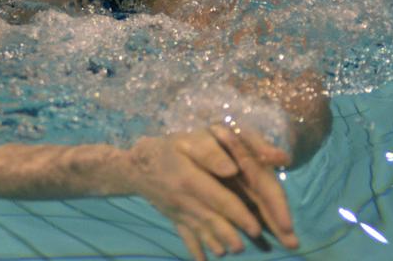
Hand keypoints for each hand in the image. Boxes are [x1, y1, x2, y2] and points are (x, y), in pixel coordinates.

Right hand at [127, 128, 296, 259]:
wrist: (137, 165)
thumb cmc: (170, 149)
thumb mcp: (188, 141)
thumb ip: (210, 153)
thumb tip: (232, 169)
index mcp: (190, 179)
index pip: (218, 199)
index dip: (238, 214)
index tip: (255, 227)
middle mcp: (184, 199)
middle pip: (210, 220)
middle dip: (229, 236)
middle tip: (243, 247)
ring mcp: (178, 212)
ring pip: (199, 231)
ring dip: (215, 244)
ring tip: (230, 252)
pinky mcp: (174, 219)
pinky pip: (184, 237)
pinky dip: (194, 250)